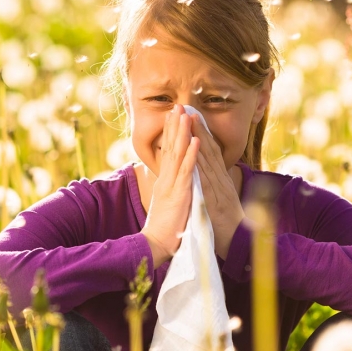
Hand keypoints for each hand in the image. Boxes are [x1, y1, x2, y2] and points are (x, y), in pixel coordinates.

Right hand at [141, 105, 199, 268]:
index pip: (167, 151)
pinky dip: (191, 154)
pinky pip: (187, 171)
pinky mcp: (179, 193)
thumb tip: (171, 179)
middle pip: (170, 147)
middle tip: (177, 106)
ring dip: (182, 133)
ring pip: (177, 154)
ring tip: (185, 115)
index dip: (171, 133)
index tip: (174, 116)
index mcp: (164, 180)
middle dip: (174, 126)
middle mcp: (166, 179)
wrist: (156, 244)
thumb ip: (169, 188)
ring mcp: (172, 185)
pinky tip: (195, 140)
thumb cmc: (164, 227)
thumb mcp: (167, 203)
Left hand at [190, 114, 245, 259]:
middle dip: (198, 128)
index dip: (201, 133)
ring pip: (207, 159)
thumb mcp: (220, 200)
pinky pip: (206, 179)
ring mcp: (219, 188)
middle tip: (188, 108)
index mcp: (220, 180)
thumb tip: (209, 175)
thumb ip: (215, 186)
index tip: (191, 116)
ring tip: (189, 119)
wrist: (239, 244)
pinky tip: (195, 149)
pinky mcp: (214, 200)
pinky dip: (201, 163)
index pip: (210, 152)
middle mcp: (220, 180)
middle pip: (208, 149)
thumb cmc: (227, 224)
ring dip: (198, 138)